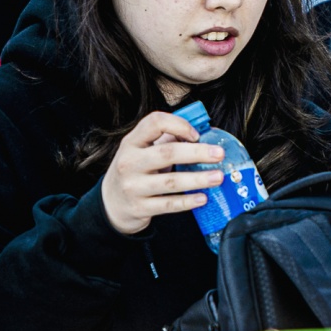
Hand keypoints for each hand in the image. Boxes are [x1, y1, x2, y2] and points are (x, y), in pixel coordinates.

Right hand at [100, 111, 223, 235]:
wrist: (111, 203)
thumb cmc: (135, 170)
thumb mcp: (141, 151)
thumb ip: (166, 140)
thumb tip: (201, 136)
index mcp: (131, 142)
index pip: (154, 123)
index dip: (178, 125)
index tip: (196, 134)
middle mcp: (129, 162)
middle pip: (167, 153)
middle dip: (197, 152)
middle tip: (219, 154)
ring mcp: (133, 186)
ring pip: (171, 181)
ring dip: (198, 179)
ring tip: (218, 177)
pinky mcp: (139, 207)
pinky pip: (168, 204)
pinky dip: (188, 201)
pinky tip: (203, 198)